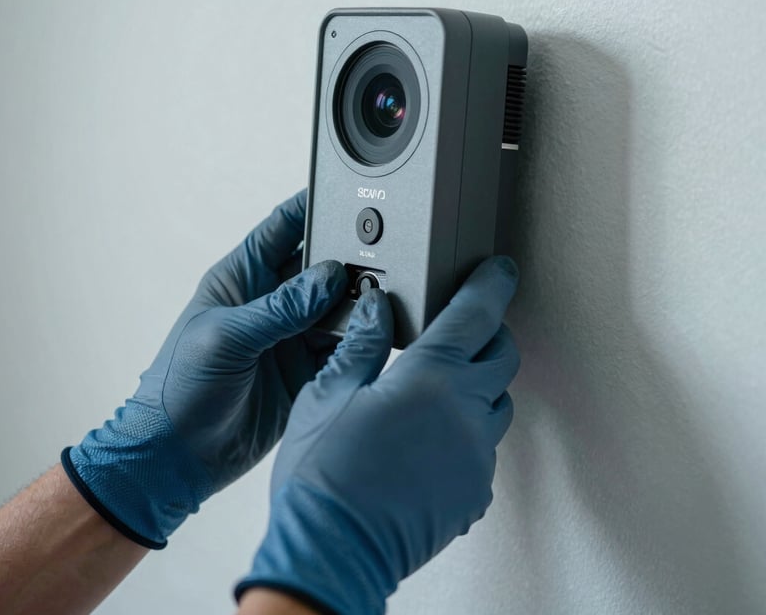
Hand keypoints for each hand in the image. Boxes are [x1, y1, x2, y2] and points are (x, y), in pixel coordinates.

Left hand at [62, 190, 347, 547]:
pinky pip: (343, 345)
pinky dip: (360, 338)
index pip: (281, 229)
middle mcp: (270, 303)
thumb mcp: (224, 337)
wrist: (177, 458)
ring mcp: (291, 336)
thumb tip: (327, 277)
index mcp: (240, 280)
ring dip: (357, 300)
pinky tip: (374, 331)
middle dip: (346, 256)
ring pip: (337, 305)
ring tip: (380, 295)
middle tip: (376, 254)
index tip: (343, 192)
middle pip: (318, 265)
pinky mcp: (307, 369)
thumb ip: (278, 307)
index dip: (309, 207)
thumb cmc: (178, 389)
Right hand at [236, 256, 519, 614]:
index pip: (476, 314)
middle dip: (489, 336)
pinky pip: (486, 450)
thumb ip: (362, 343)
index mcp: (430, 378)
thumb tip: (378, 308)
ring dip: (480, 387)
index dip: (491, 285)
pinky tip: (431, 442)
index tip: (499, 271)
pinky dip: (469, 433)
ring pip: (499, 404)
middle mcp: (465, 414)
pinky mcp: (473, 493)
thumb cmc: (323, 476)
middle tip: (461, 334)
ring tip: (438, 392)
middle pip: (503, 357)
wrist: (330, 554)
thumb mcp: (328, 394)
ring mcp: (475, 458)